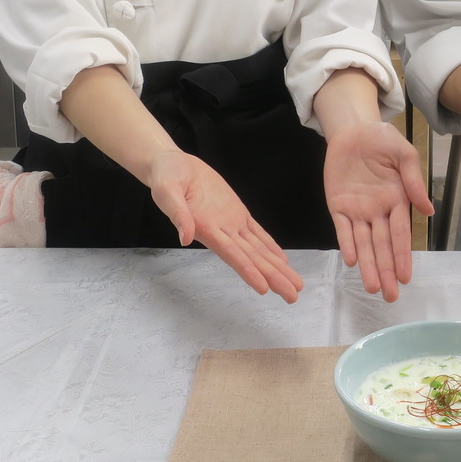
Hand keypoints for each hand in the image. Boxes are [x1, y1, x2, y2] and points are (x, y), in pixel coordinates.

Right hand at [144, 150, 302, 302]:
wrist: (172, 165)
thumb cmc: (166, 176)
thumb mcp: (167, 190)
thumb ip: (177, 213)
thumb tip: (185, 237)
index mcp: (206, 228)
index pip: (232, 254)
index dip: (248, 270)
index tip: (264, 288)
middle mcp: (221, 231)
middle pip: (251, 258)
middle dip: (272, 277)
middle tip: (292, 296)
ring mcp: (230, 223)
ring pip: (258, 249)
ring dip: (276, 268)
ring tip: (294, 286)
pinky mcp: (235, 212)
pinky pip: (256, 232)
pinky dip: (270, 246)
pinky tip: (282, 261)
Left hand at [324, 121, 432, 302]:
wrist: (353, 129)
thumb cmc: (382, 140)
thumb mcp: (404, 154)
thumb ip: (414, 181)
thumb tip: (428, 210)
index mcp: (397, 200)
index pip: (400, 234)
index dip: (403, 256)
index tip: (406, 277)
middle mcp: (378, 211)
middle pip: (383, 246)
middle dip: (387, 271)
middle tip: (390, 296)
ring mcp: (358, 211)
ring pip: (363, 244)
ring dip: (368, 266)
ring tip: (373, 288)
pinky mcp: (338, 206)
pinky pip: (342, 229)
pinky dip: (347, 245)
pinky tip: (352, 261)